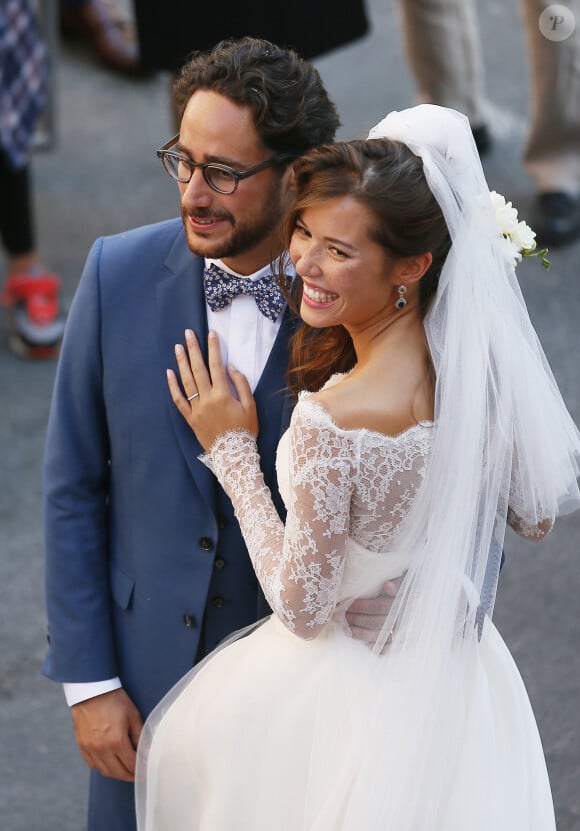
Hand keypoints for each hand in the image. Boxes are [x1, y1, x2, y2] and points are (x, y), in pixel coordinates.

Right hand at [71, 688, 142, 780]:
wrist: (91, 690)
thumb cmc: (114, 700)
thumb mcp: (133, 715)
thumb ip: (140, 736)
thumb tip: (147, 751)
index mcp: (116, 741)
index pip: (131, 765)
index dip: (140, 770)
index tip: (146, 771)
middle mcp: (102, 749)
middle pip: (118, 773)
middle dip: (130, 776)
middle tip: (138, 776)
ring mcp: (90, 749)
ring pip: (105, 771)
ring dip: (117, 774)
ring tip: (126, 771)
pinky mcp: (82, 746)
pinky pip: (93, 765)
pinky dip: (103, 768)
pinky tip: (110, 764)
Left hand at [167, 329, 257, 452]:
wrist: (234, 455)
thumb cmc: (245, 430)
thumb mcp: (251, 406)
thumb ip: (241, 384)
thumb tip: (229, 367)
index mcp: (223, 395)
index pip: (216, 365)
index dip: (213, 348)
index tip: (211, 334)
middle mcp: (207, 399)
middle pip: (198, 369)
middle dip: (193, 349)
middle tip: (188, 333)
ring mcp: (196, 409)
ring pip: (186, 382)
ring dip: (181, 363)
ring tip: (178, 347)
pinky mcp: (190, 418)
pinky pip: (179, 400)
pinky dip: (173, 386)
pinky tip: (169, 373)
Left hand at [345, 575, 403, 645]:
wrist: (415, 593)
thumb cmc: (404, 582)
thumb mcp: (403, 577)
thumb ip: (397, 581)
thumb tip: (388, 586)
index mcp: (403, 602)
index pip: (379, 606)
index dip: (361, 607)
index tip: (346, 605)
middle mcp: (403, 617)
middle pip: (377, 622)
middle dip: (356, 619)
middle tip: (338, 616)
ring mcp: (403, 630)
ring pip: (380, 635)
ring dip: (361, 634)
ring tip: (345, 630)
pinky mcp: (402, 639)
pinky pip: (388, 647)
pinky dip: (377, 647)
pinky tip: (366, 645)